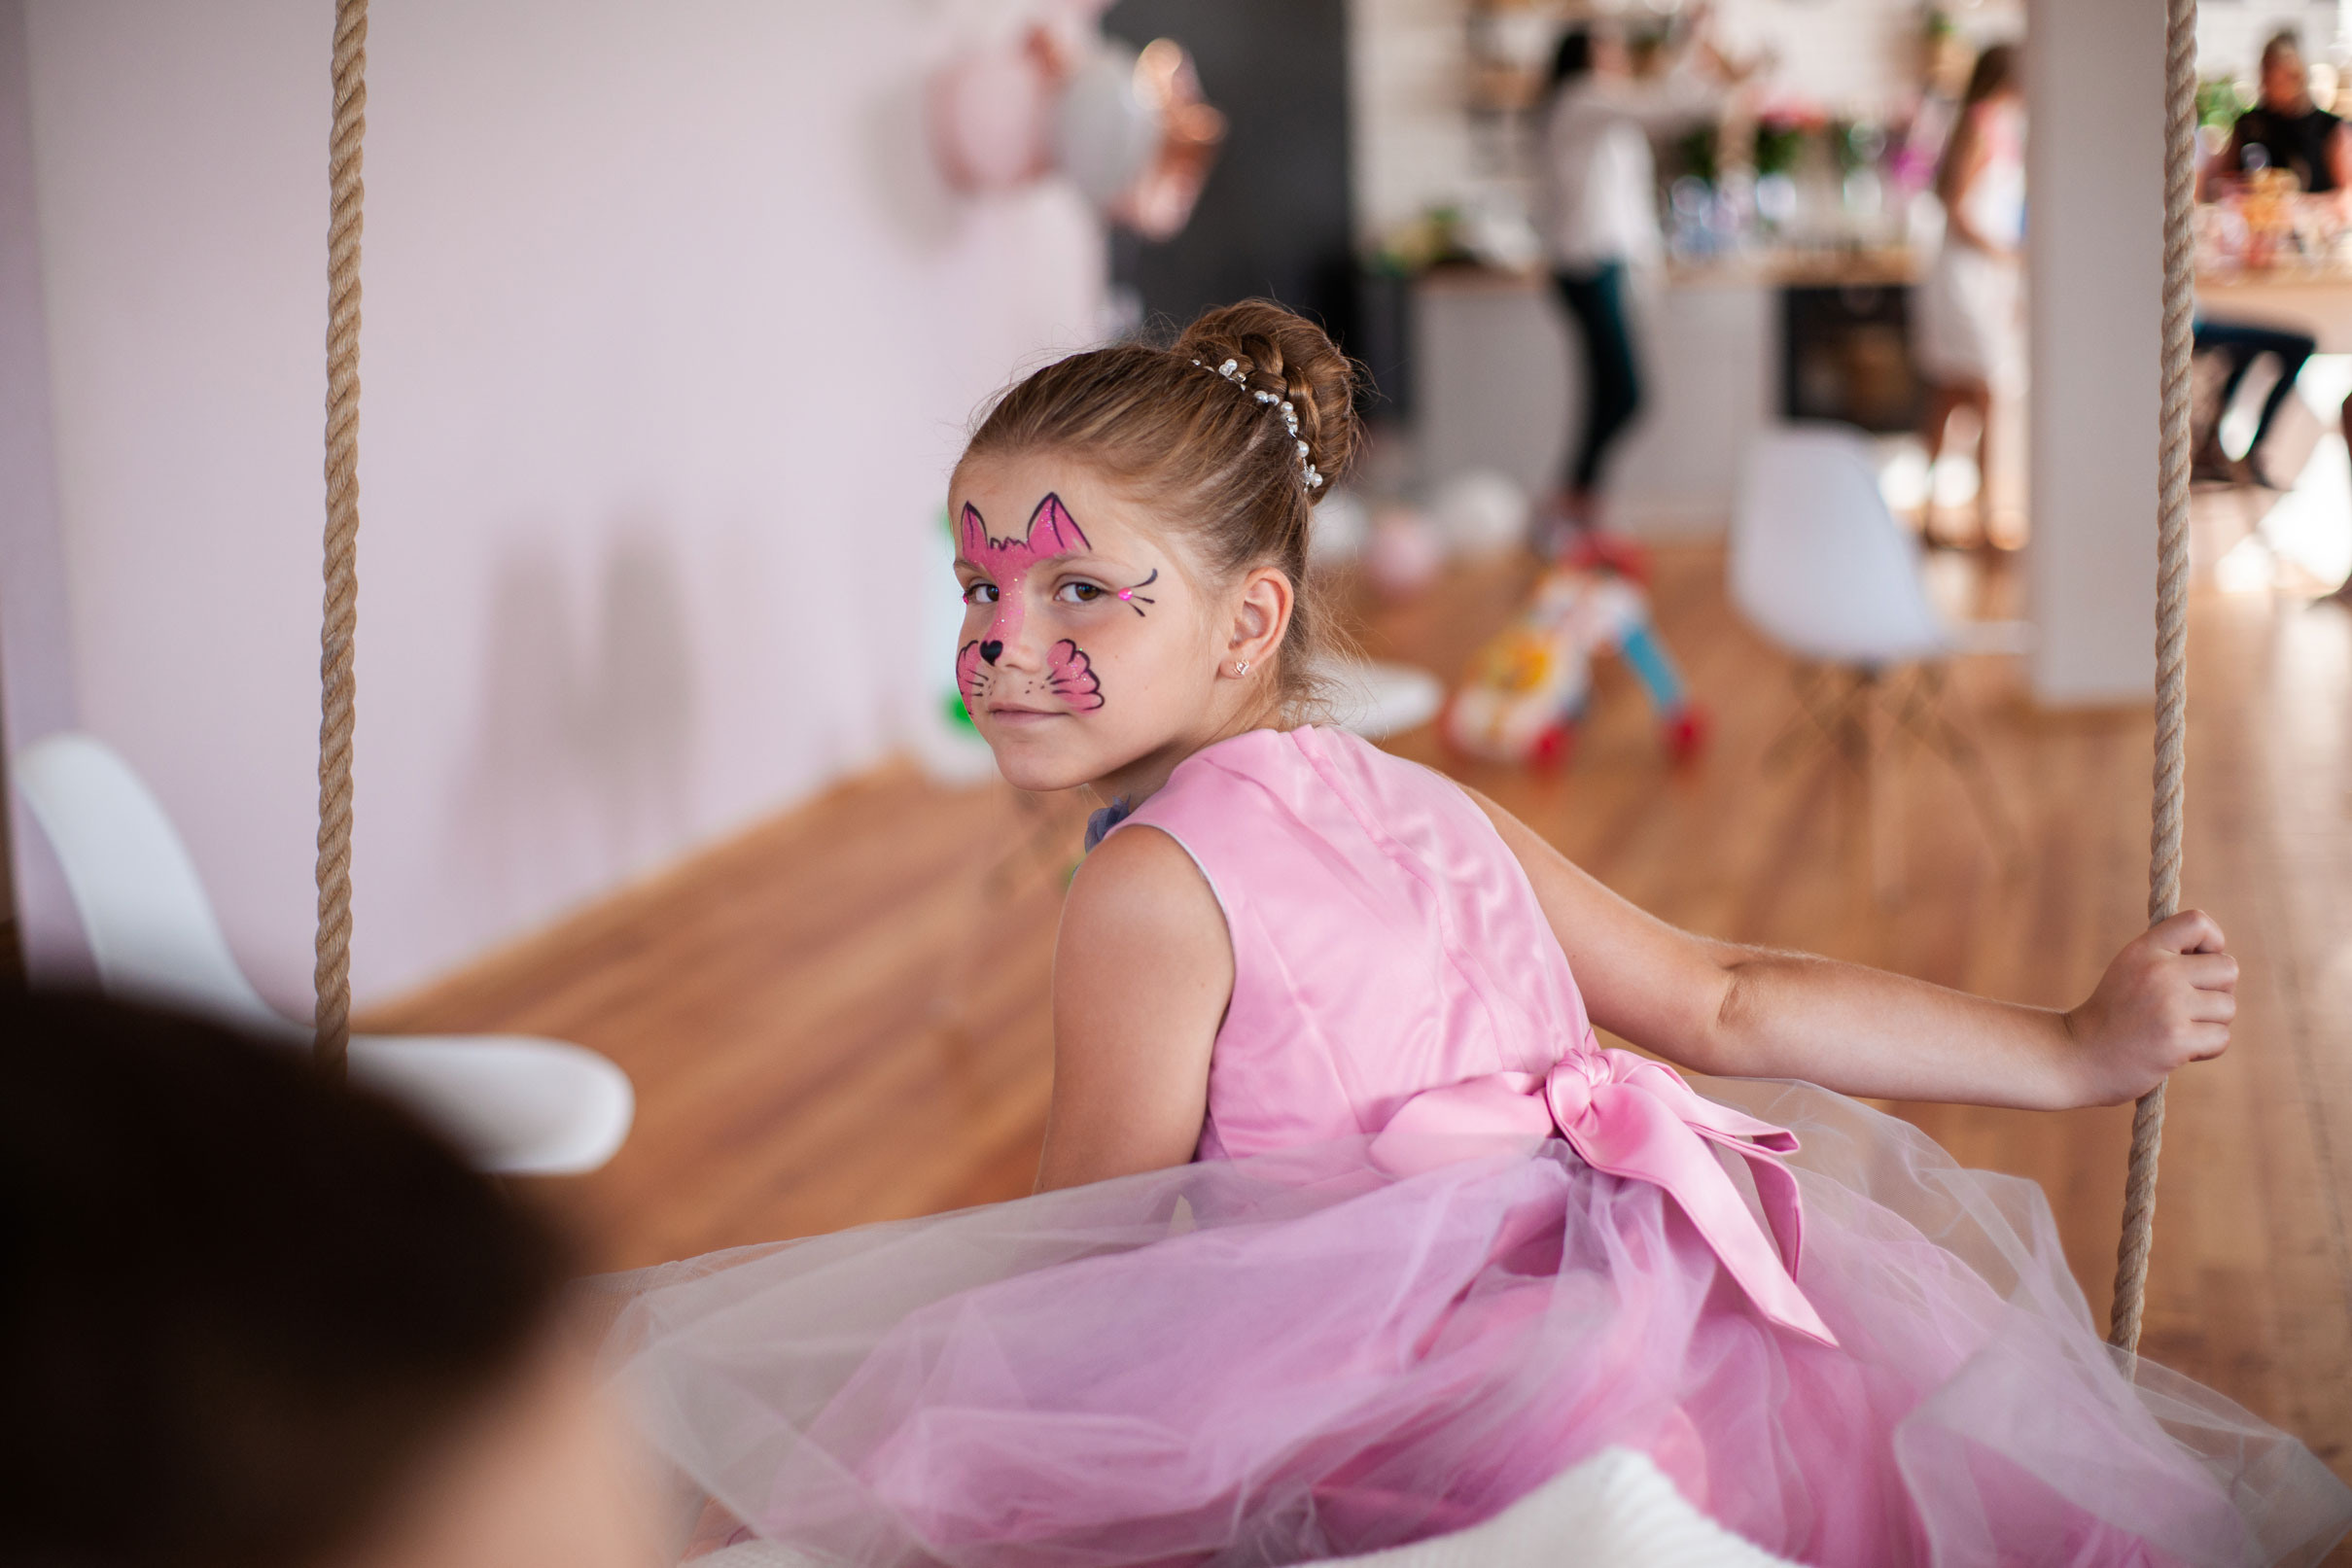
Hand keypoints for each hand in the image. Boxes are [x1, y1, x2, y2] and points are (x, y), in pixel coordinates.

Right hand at [2063, 910, 2237, 1104]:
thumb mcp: (2130, 970)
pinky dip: (2207, 1048)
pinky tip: (2180, 1049)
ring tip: (2178, 1029)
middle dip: (2218, 990)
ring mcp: (2169, 1006)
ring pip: (2227, 1007)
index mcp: (2144, 950)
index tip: (2198, 963)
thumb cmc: (2113, 1014)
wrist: (2079, 1056)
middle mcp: (2159, 972)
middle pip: (2228, 969)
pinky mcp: (2177, 1039)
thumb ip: (2168, 956)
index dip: (2213, 941)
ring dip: (2211, 1023)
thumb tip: (2217, 953)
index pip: (2197, 922)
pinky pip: (2221, 1038)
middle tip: (2189, 1005)